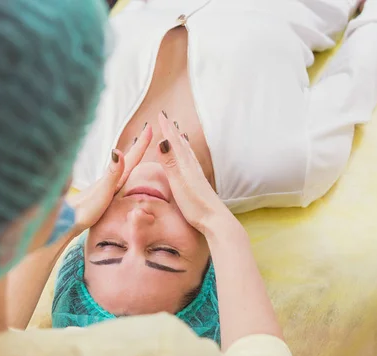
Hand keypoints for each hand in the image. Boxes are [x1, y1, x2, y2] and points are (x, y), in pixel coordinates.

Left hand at [68, 126, 152, 230]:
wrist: (64, 222)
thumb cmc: (84, 211)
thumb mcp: (102, 192)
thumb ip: (112, 174)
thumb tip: (117, 151)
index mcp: (112, 178)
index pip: (130, 158)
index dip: (141, 145)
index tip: (150, 127)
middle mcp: (108, 180)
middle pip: (127, 160)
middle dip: (139, 147)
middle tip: (148, 132)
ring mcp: (103, 187)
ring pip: (122, 168)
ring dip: (131, 157)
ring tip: (138, 149)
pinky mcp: (99, 196)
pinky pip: (116, 178)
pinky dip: (122, 170)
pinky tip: (119, 174)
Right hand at [155, 112, 230, 234]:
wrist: (216, 220)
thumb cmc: (196, 205)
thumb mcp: (178, 183)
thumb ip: (170, 163)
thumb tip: (162, 141)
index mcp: (185, 166)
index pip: (173, 143)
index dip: (166, 128)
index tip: (161, 114)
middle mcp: (192, 168)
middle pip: (181, 144)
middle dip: (172, 131)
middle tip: (166, 119)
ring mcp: (197, 176)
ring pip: (188, 153)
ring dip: (181, 142)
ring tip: (179, 134)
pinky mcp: (200, 184)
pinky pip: (192, 163)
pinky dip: (188, 156)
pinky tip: (189, 160)